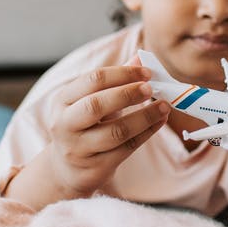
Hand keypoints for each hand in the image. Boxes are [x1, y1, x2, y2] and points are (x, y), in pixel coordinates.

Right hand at [9, 56, 169, 206]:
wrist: (69, 169)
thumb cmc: (85, 125)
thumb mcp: (92, 100)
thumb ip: (116, 79)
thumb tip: (142, 57)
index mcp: (63, 100)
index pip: (92, 80)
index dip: (122, 74)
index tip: (146, 72)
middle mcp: (65, 124)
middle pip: (97, 105)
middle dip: (127, 94)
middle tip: (151, 88)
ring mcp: (79, 149)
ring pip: (116, 131)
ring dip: (144, 117)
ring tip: (164, 106)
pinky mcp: (96, 167)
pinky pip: (127, 148)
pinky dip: (147, 133)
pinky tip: (159, 122)